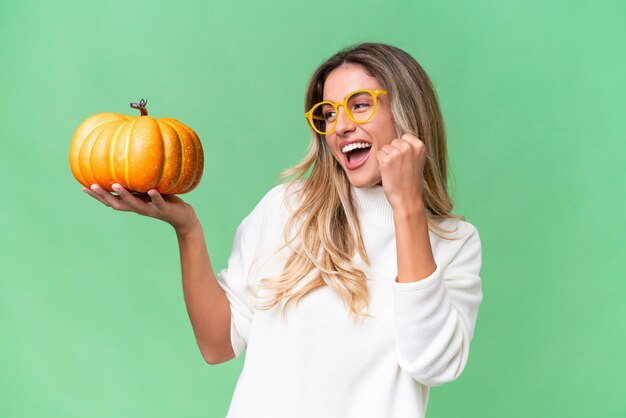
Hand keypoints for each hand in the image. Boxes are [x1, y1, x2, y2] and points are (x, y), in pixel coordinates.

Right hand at [82, 183, 198, 233]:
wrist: (182, 217)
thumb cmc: (163, 200)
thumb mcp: (148, 191)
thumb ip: (138, 183)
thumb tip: (126, 165)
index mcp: (133, 204)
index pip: (111, 201)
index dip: (97, 196)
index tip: (83, 186)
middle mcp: (139, 208)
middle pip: (118, 204)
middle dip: (104, 196)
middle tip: (91, 186)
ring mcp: (151, 209)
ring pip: (135, 204)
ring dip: (125, 195)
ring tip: (116, 185)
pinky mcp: (164, 209)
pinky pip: (159, 202)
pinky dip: (154, 196)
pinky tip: (151, 190)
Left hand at [375, 133, 425, 209]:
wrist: (408, 199)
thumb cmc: (412, 182)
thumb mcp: (418, 161)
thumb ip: (411, 149)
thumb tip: (399, 139)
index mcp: (420, 146)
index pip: (405, 136)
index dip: (402, 148)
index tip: (406, 161)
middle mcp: (409, 147)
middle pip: (394, 141)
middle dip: (394, 153)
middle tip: (400, 168)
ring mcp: (397, 153)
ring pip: (385, 148)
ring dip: (386, 158)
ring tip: (395, 171)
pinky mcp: (386, 160)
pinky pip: (378, 155)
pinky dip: (380, 164)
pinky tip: (388, 173)